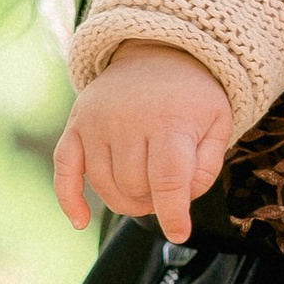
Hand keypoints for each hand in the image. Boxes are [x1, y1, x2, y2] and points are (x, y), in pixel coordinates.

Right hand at [52, 43, 233, 241]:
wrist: (158, 51)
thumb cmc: (193, 96)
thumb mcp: (218, 124)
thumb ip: (207, 166)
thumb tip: (181, 200)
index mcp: (170, 120)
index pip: (167, 180)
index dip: (172, 214)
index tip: (180, 233)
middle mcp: (128, 120)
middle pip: (133, 188)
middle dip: (152, 200)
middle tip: (166, 189)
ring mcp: (96, 121)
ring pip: (104, 185)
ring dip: (125, 199)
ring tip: (145, 187)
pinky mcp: (76, 123)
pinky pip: (64, 169)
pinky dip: (69, 199)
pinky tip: (80, 221)